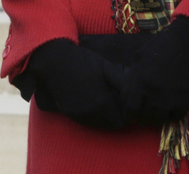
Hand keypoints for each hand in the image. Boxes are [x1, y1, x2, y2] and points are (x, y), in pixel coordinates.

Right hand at [12, 39, 129, 129]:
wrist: (55, 63)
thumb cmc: (83, 62)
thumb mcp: (106, 67)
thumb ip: (121, 81)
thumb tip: (133, 94)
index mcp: (103, 102)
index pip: (119, 122)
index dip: (124, 115)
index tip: (123, 106)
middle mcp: (91, 113)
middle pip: (109, 125)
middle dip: (114, 117)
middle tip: (114, 103)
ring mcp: (79, 115)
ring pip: (97, 125)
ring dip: (102, 117)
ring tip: (103, 102)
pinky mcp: (69, 113)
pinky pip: (85, 121)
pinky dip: (91, 116)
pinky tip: (90, 102)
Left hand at [120, 16, 188, 125]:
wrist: (185, 42)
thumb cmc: (159, 46)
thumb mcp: (139, 58)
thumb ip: (132, 77)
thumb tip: (126, 92)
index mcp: (139, 82)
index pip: (130, 110)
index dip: (128, 114)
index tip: (131, 112)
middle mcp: (152, 93)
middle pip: (143, 118)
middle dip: (141, 117)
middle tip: (143, 112)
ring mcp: (169, 98)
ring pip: (159, 121)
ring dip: (156, 118)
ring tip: (156, 111)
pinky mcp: (184, 99)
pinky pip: (175, 118)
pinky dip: (171, 116)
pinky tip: (169, 109)